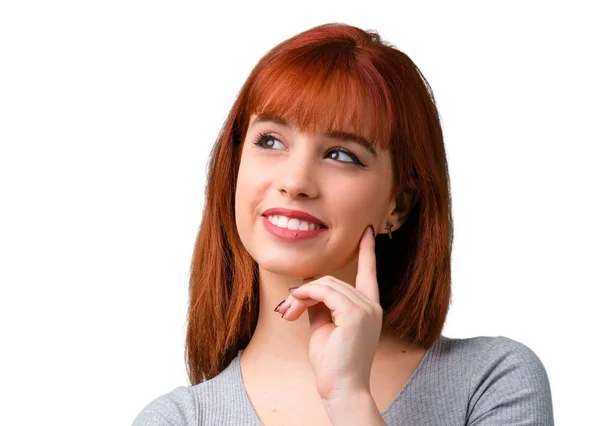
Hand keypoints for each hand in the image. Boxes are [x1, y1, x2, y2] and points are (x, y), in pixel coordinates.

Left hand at [274, 225, 382, 400]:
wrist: (341, 388)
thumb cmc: (332, 361)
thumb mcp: (324, 326)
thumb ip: (320, 304)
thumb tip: (306, 284)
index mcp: (368, 308)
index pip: (369, 273)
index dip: (367, 252)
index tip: (367, 232)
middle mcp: (371, 305)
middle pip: (332, 280)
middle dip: (306, 291)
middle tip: (287, 309)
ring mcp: (366, 309)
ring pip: (326, 284)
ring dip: (301, 296)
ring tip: (288, 312)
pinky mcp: (355, 314)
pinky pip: (324, 291)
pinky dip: (305, 295)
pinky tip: (294, 306)